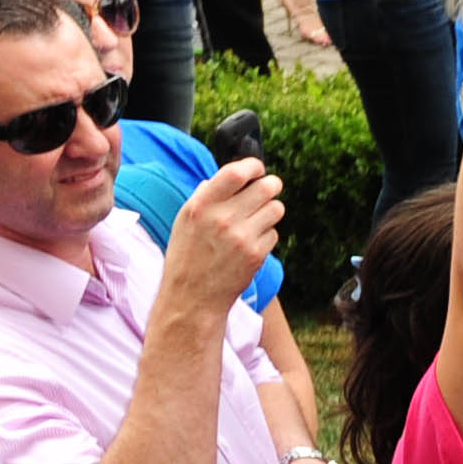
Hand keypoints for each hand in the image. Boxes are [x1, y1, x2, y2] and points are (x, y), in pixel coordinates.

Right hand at [157, 159, 286, 320]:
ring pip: (277, 209)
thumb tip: (231, 176)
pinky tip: (250, 244)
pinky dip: (266, 236)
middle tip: (269, 189)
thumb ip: (206, 196)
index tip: (258, 168)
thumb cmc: (187, 255)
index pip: (235, 173)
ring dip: (271, 211)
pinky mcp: (257, 254)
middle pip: (266, 187)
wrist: (192, 297)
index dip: (253, 166)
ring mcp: (241, 237)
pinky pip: (274, 233)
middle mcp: (222, 219)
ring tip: (256, 220)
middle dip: (271, 186)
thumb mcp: (185, 220)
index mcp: (201, 206)